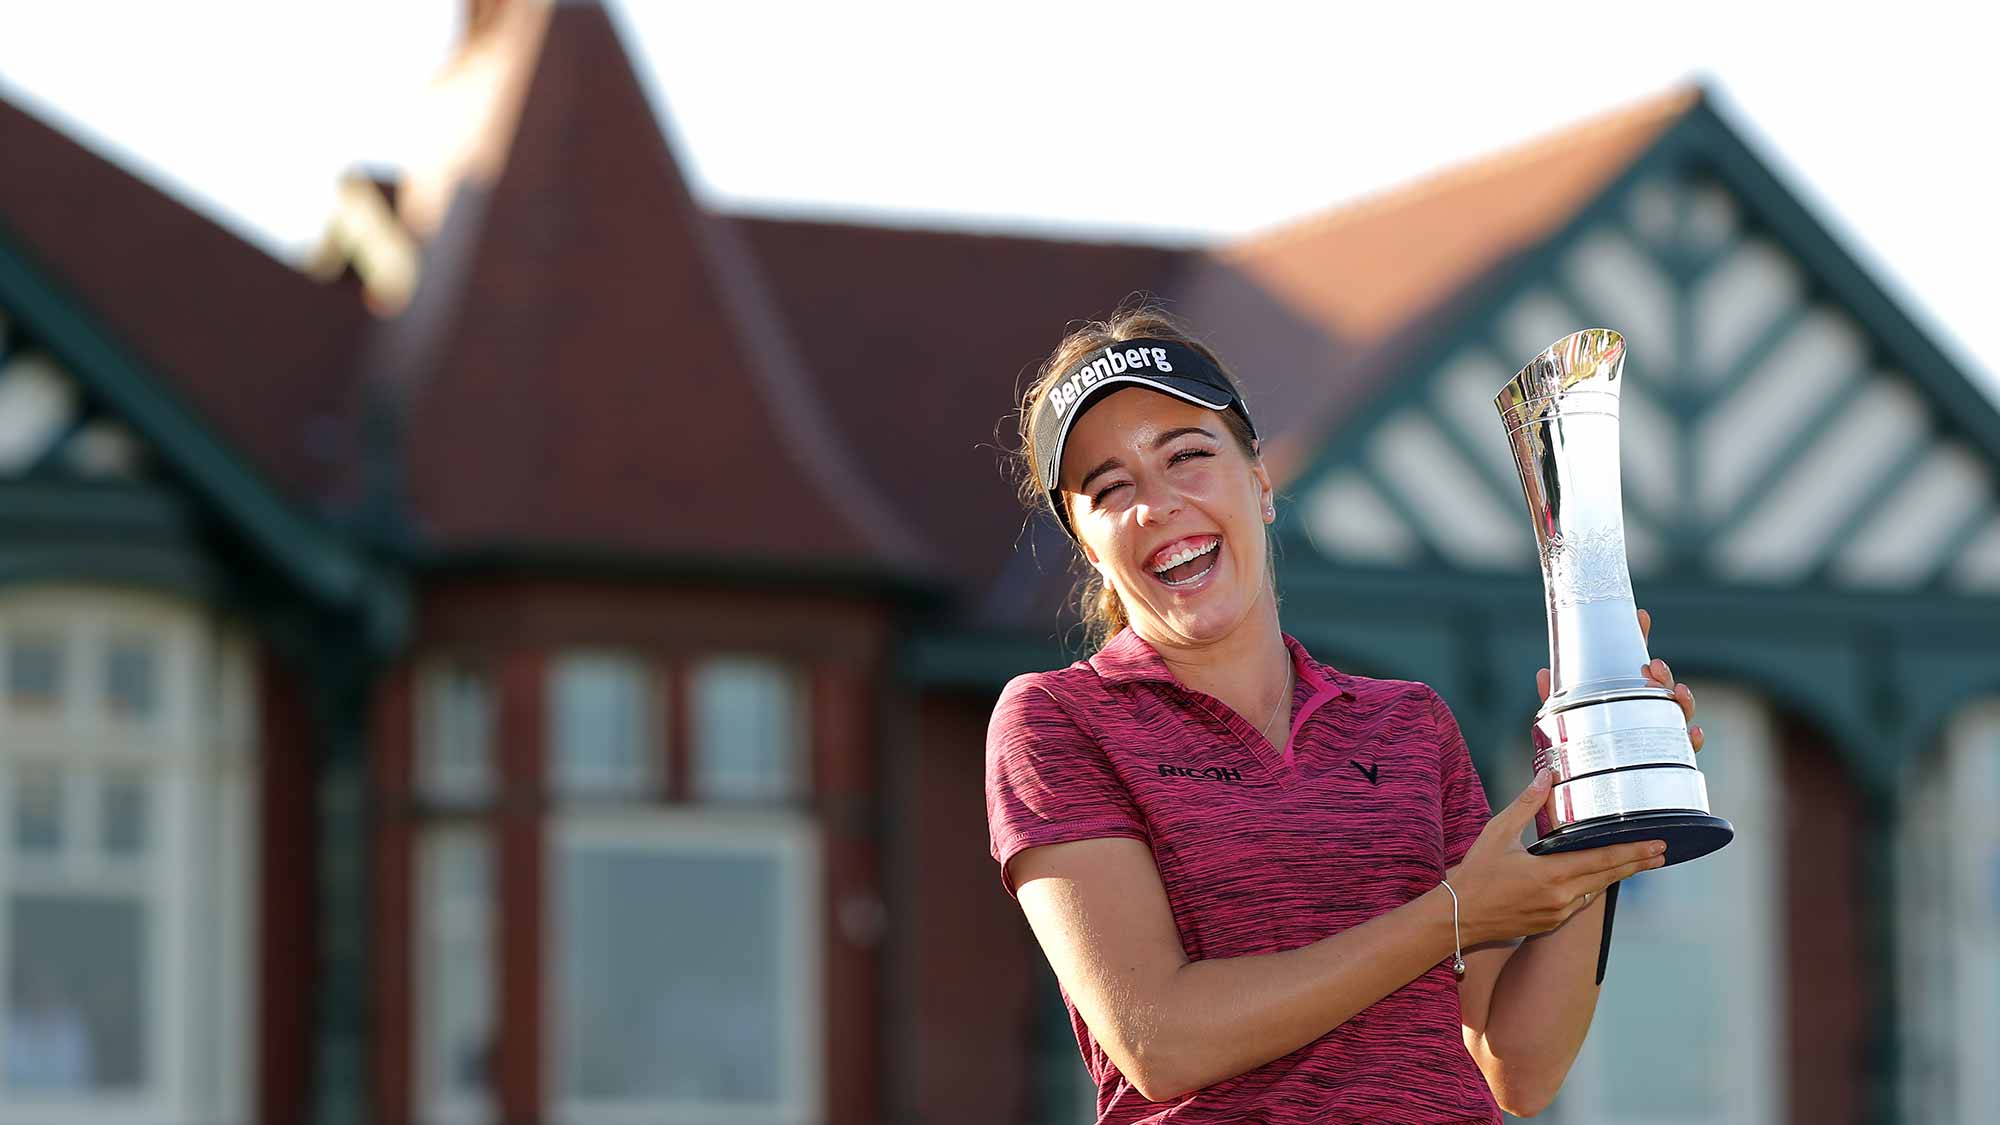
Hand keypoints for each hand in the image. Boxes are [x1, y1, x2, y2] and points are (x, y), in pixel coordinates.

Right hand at [1444, 769, 1665, 944]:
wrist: (1457, 917)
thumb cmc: (1475, 874)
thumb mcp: (1498, 832)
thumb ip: (1526, 804)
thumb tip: (1546, 775)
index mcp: (1552, 874)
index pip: (1604, 861)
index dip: (1633, 853)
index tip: (1657, 846)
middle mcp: (1561, 898)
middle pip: (1608, 878)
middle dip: (1636, 864)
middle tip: (1660, 853)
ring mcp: (1557, 913)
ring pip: (1595, 891)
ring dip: (1615, 876)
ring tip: (1634, 863)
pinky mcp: (1549, 923)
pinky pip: (1579, 902)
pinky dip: (1592, 887)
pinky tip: (1596, 878)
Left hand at [1536, 606, 1702, 751]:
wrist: (1593, 792)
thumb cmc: (1583, 751)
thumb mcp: (1566, 722)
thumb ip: (1557, 699)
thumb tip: (1543, 673)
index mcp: (1624, 696)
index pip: (1635, 664)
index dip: (1640, 638)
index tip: (1639, 616)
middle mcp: (1646, 711)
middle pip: (1663, 686)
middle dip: (1663, 673)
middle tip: (1653, 666)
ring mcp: (1660, 732)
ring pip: (1680, 712)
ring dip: (1682, 699)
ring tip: (1676, 692)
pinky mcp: (1667, 758)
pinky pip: (1687, 750)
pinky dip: (1695, 740)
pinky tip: (1694, 733)